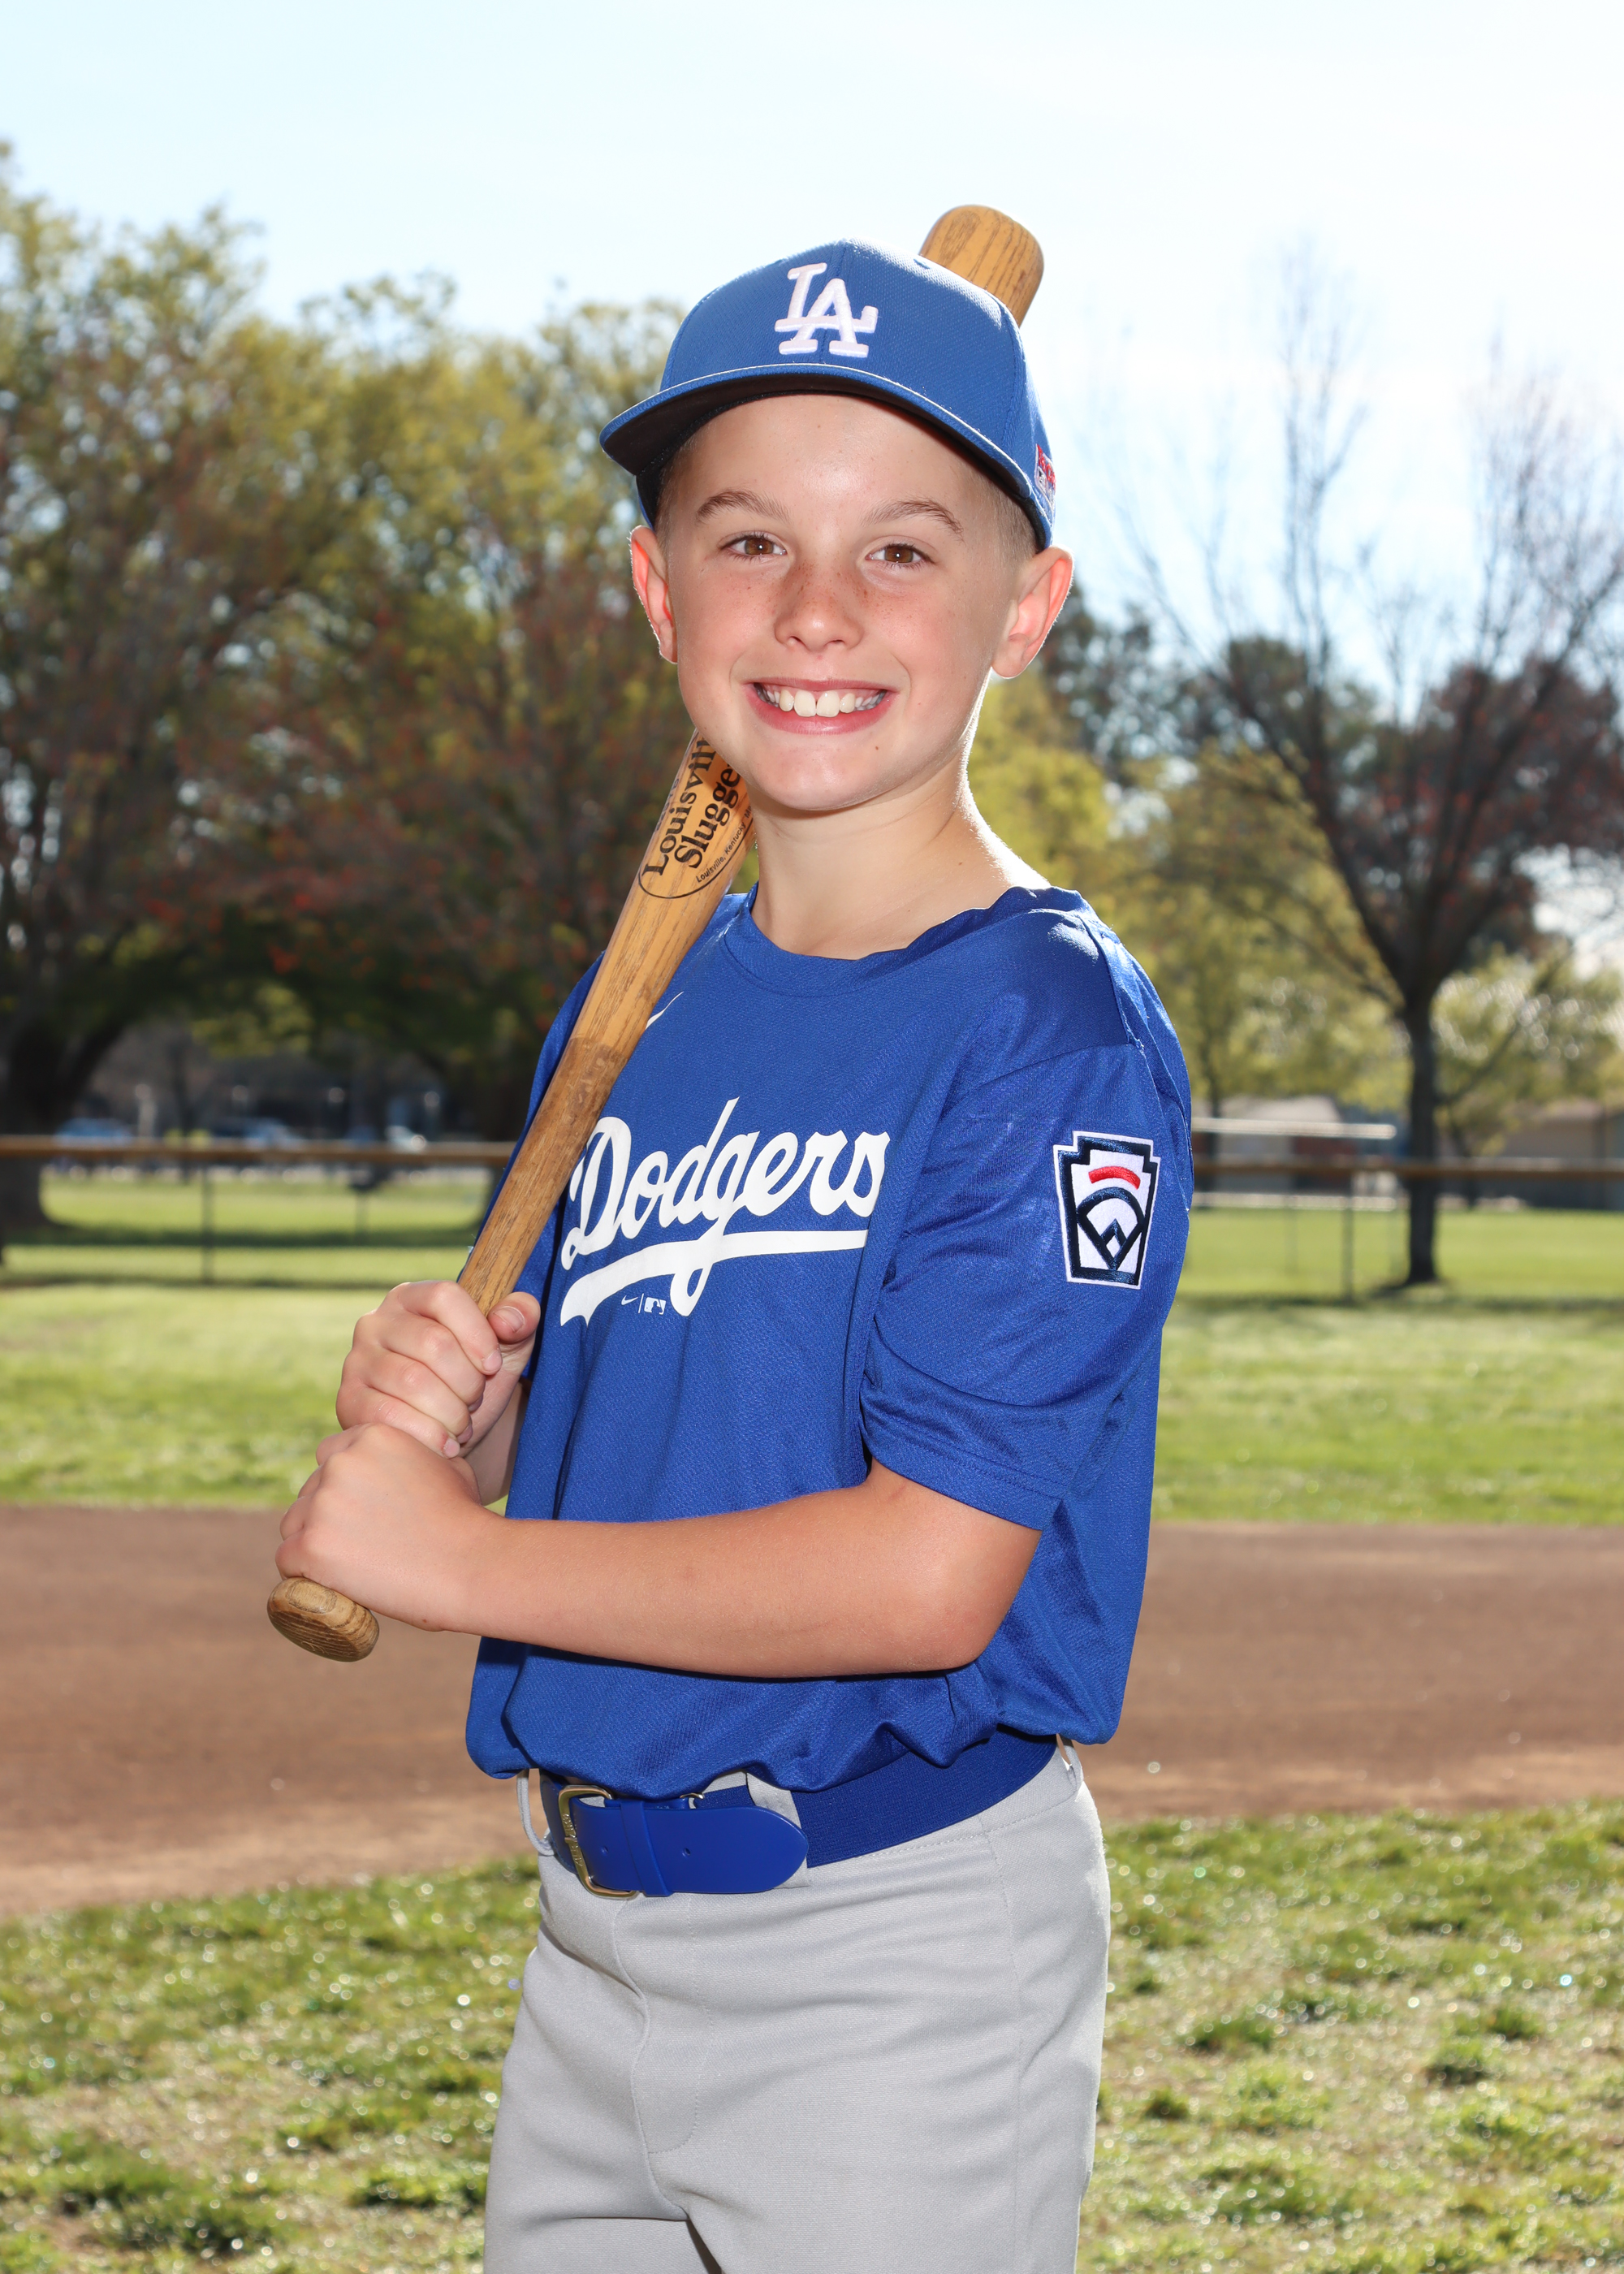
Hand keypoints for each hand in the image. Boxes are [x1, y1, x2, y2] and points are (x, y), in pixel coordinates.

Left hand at [277, 1422, 510, 1632]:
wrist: (471, 1565)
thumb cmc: (466, 1520)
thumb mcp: (447, 1465)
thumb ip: (412, 1456)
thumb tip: (398, 1468)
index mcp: (373, 1436)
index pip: (331, 1455)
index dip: (342, 1485)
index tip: (359, 1511)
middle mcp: (342, 1463)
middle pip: (309, 1490)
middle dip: (326, 1515)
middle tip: (357, 1545)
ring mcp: (324, 1504)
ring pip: (294, 1524)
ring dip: (312, 1542)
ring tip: (347, 1566)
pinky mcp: (312, 1546)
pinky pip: (287, 1560)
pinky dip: (303, 1575)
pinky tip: (329, 1583)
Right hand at [336, 1280, 538, 1456]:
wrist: (446, 1434)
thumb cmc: (473, 1381)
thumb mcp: (506, 1349)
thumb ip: (520, 1320)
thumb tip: (509, 1319)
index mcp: (412, 1298)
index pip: (444, 1296)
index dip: (477, 1332)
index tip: (493, 1366)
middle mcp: (376, 1322)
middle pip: (432, 1342)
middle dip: (467, 1381)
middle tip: (475, 1401)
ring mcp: (357, 1361)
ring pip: (413, 1382)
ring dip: (451, 1412)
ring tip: (462, 1424)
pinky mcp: (349, 1401)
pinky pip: (388, 1415)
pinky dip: (427, 1434)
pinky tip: (445, 1445)